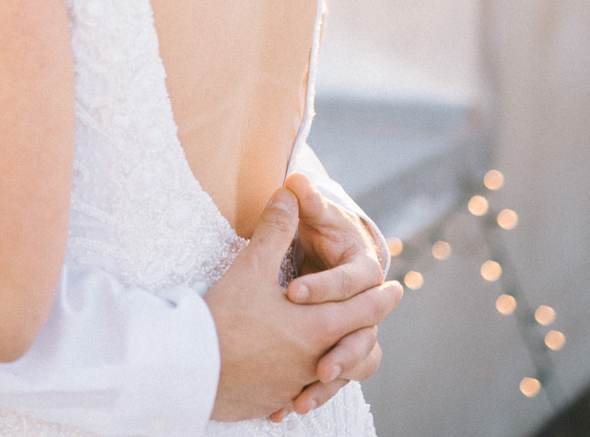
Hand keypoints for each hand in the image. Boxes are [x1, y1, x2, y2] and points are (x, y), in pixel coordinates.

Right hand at [206, 187, 402, 422]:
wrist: (194, 368)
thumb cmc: (226, 317)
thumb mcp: (251, 267)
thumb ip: (276, 230)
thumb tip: (289, 192)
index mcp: (319, 326)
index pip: (364, 310)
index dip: (381, 297)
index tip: (395, 289)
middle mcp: (316, 359)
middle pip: (361, 345)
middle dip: (372, 324)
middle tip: (384, 307)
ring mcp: (297, 382)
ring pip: (341, 376)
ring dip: (349, 358)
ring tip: (351, 347)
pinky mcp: (277, 396)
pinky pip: (307, 391)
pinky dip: (315, 381)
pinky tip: (306, 373)